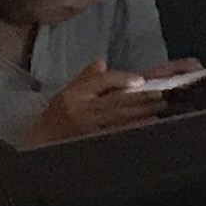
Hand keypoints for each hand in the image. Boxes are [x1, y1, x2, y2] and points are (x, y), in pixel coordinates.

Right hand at [29, 57, 188, 145]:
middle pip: (118, 101)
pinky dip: (137, 128)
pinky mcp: (99, 142)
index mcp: (76, 94)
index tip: (140, 79)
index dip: (120, 79)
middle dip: (143, 97)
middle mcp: (85, 110)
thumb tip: (102, 61)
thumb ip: (87, 77)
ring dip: (145, 112)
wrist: (41, 144)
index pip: (100, 82)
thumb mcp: (67, 93)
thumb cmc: (56, 116)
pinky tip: (152, 125)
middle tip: (164, 92)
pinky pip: (121, 133)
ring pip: (123, 118)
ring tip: (164, 106)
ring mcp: (93, 128)